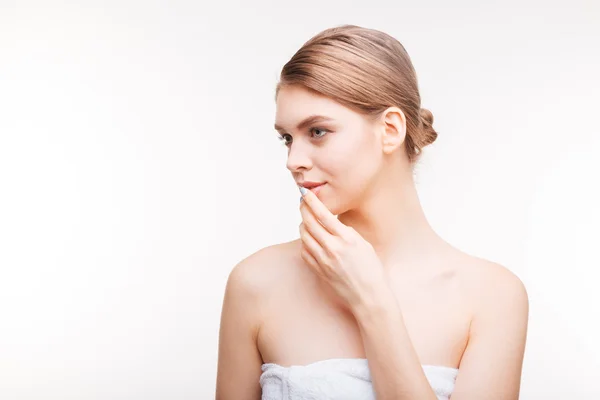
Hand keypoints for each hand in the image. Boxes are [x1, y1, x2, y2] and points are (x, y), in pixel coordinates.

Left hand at [298, 188, 388, 312]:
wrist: (368, 296)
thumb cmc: (371, 270)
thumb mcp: (363, 244)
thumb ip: (346, 232)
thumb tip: (331, 222)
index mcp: (347, 238)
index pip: (323, 214)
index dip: (312, 202)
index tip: (306, 193)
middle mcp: (332, 248)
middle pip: (310, 222)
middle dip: (304, 209)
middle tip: (303, 202)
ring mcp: (323, 260)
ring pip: (304, 235)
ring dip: (303, 224)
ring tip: (306, 219)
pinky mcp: (318, 269)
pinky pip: (305, 250)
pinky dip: (304, 241)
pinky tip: (309, 237)